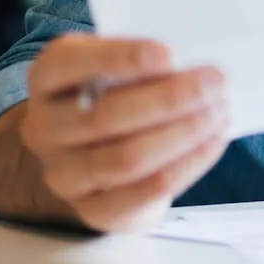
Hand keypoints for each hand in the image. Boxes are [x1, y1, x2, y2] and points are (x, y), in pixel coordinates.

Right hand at [19, 33, 229, 231]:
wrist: (92, 151)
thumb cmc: (115, 91)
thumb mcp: (117, 64)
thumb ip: (143, 59)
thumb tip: (194, 60)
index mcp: (46, 79)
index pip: (67, 64)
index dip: (118, 59)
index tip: (168, 54)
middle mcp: (44, 128)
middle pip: (104, 117)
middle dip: (169, 99)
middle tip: (216, 82)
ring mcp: (63, 174)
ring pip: (126, 158)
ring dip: (182, 134)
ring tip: (219, 112)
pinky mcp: (94, 209)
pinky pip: (143, 192)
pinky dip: (186, 165)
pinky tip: (213, 142)